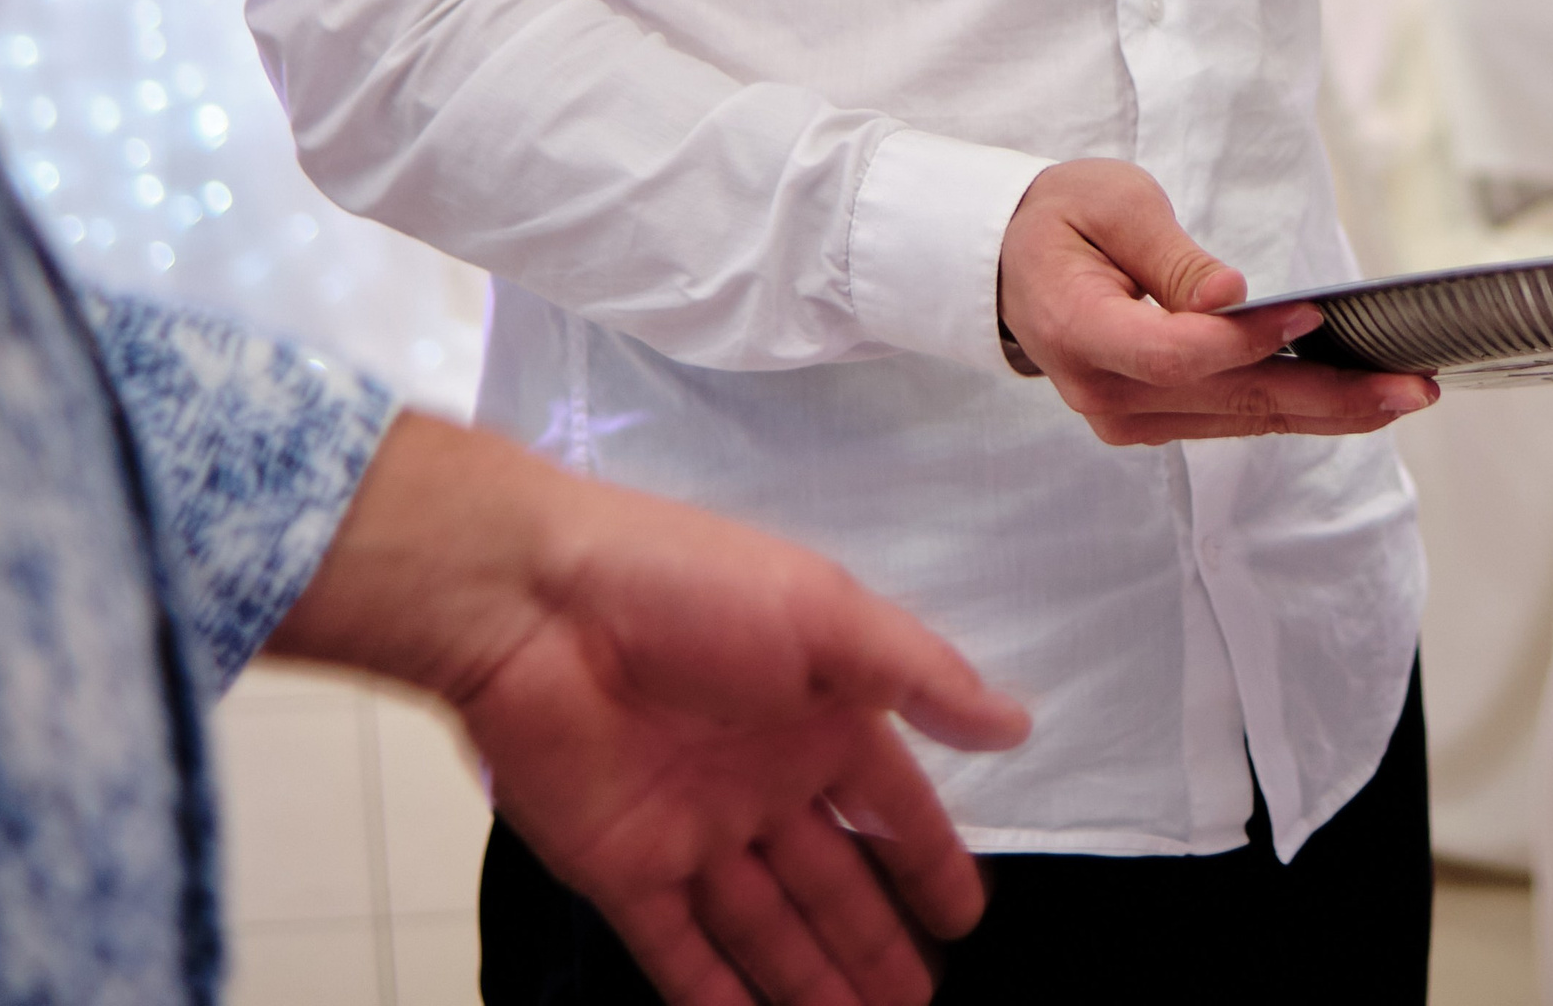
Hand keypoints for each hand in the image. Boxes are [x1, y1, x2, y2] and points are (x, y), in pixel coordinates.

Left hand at [274, 416, 1028, 1005]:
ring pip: (766, 929)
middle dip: (876, 942)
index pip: (889, 801)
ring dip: (813, 984)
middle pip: (832, 879)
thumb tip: (1013, 722)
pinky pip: (679, 955)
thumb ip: (919, 676)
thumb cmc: (690, 588)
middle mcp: (760, 774)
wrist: (538, 605)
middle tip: (921, 1005)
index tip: (966, 917)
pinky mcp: (624, 869)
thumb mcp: (827, 613)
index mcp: (814, 708)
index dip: (927, 858)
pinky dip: (717, 1002)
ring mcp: (692, 827)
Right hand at [996, 157, 1435, 447]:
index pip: (1177, 352)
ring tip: (1404, 392)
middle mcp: (1105, 393)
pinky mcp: (1155, 420)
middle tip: (1410, 386)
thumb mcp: (1110, 204)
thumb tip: (1231, 297)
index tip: (1316, 308)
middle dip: (1327, 395)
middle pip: (1230, 402)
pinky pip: (1232, 417)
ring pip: (1242, 419)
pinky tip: (1351, 394)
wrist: (1015, 261)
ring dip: (1327, 408)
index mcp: (1080, 332)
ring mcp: (1129, 418)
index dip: (1248, 340)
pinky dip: (1294, 404)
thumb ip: (1170, 255)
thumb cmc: (1063, 218)